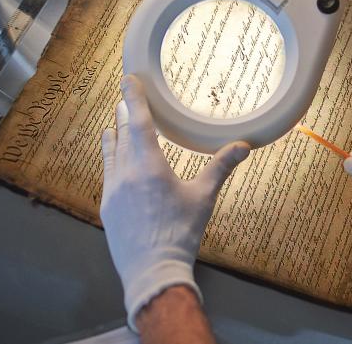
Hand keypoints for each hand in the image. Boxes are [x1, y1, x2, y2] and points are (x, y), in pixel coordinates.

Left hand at [100, 75, 249, 331]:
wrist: (153, 270)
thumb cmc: (181, 233)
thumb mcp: (203, 198)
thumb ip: (221, 168)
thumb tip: (244, 145)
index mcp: (150, 166)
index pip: (140, 122)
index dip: (135, 98)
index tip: (128, 79)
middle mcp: (126, 172)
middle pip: (123, 134)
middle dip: (125, 113)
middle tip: (124, 97)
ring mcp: (113, 190)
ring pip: (111, 153)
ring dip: (114, 134)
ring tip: (114, 121)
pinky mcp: (107, 206)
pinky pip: (107, 174)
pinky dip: (110, 159)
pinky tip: (111, 159)